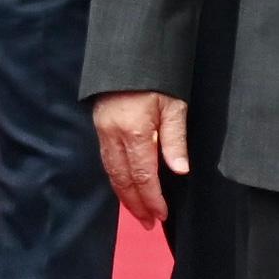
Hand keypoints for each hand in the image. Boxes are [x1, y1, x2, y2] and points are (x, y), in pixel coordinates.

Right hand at [92, 90, 189, 226]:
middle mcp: (113, 135)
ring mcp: (103, 131)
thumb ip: (175, 140)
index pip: (142, 175)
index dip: (152, 198)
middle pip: (122, 179)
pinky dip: (116, 178)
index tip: (161, 214)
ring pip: (111, 172)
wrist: (128, 55)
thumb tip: (179, 171)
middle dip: (136, 204)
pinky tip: (125, 186)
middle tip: (148, 222)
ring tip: (137, 211)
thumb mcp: (174, 106)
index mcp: (134, 131)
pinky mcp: (100, 126)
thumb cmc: (156, 78)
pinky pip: (107, 160)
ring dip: (124, 195)